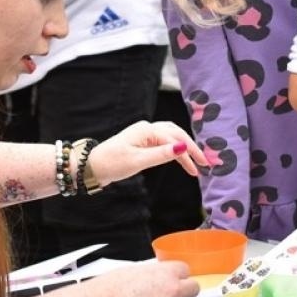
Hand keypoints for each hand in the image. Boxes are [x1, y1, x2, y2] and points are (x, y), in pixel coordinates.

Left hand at [89, 120, 205, 185]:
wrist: (92, 167)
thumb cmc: (112, 164)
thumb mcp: (138, 161)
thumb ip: (160, 154)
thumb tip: (181, 147)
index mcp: (146, 130)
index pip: (174, 140)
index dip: (189, 153)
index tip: (200, 167)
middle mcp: (147, 128)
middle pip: (176, 134)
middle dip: (191, 148)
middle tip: (204, 163)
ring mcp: (144, 134)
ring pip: (171, 136)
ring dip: (184, 147)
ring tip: (196, 162)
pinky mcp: (142, 141)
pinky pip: (164, 141)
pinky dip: (174, 149)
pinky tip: (181, 157)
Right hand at [97, 260, 198, 296]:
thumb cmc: (110, 288)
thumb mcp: (135, 270)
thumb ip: (153, 274)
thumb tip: (157, 278)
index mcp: (166, 272)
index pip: (185, 270)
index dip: (178, 275)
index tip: (173, 278)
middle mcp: (173, 291)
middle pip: (194, 289)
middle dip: (184, 291)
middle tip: (173, 294)